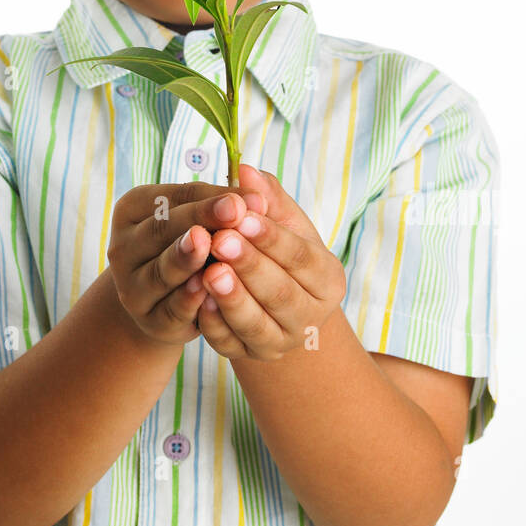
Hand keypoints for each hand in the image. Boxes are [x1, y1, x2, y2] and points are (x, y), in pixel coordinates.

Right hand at [107, 179, 256, 348]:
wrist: (165, 304)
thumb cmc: (194, 250)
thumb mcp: (204, 221)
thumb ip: (228, 198)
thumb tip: (251, 173)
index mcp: (134, 208)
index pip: (177, 196)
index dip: (215, 195)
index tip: (252, 196)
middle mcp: (124, 245)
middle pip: (163, 228)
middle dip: (202, 217)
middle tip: (234, 210)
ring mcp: (131, 285)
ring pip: (161, 270)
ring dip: (186, 257)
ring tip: (209, 243)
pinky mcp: (148, 320)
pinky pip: (170, 309)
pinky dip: (187, 299)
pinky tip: (206, 288)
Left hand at [195, 163, 346, 361]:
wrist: (268, 300)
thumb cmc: (276, 249)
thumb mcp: (280, 222)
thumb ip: (267, 197)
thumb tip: (246, 169)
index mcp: (327, 280)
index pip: (301, 257)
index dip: (272, 237)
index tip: (242, 215)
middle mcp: (310, 317)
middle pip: (281, 293)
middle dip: (249, 266)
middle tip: (220, 240)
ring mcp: (280, 342)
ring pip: (257, 324)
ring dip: (231, 298)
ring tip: (208, 271)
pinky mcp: (248, 356)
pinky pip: (230, 344)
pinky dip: (214, 323)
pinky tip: (198, 300)